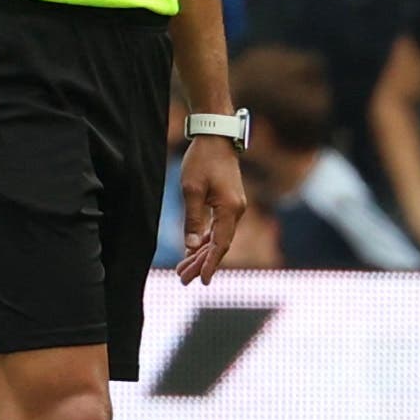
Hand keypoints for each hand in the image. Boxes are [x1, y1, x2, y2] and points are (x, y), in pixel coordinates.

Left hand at [176, 133, 246, 283]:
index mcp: (230, 209)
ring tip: (184, 270)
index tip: (202, 281)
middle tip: (183, 279)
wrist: (216, 137)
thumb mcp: (191, 190)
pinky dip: (206, 241)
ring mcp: (234, 208)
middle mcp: (236, 211)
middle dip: (201, 263)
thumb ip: (192, 219)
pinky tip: (193, 251)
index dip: (211, 264)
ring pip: (218, 238)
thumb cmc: (202, 160)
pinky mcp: (228, 204)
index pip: (221, 244)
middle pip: (220, 245)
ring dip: (202, 254)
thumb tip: (191, 247)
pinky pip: (218, 228)